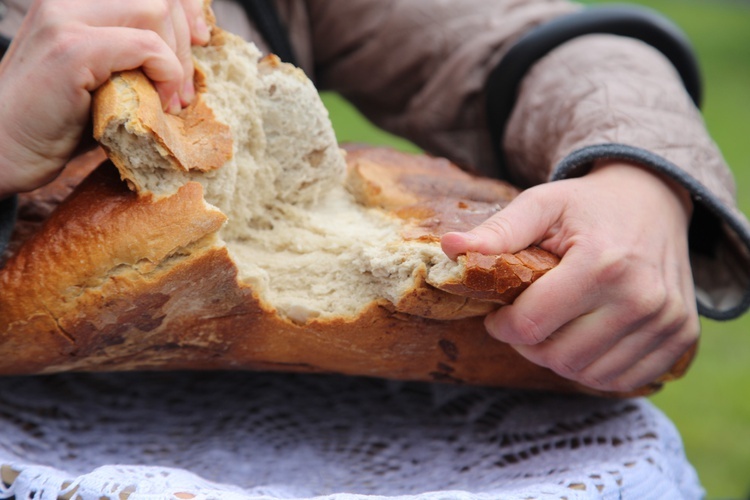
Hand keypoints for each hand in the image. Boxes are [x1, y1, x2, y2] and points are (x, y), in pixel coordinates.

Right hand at [0, 0, 210, 197]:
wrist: (1, 152)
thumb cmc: (55, 124)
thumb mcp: (103, 80)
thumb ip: (134, 59)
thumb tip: (188, 58)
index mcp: (75, 3)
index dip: (184, 7)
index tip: (200, 40)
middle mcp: (67, 0)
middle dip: (185, 42)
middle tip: (185, 91)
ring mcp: (65, 19)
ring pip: (154, 11)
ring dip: (177, 60)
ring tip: (173, 101)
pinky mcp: (70, 50)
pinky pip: (146, 46)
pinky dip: (167, 73)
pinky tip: (163, 103)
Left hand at [441, 161, 698, 392]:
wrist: (652, 199)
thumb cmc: (587, 205)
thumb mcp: (540, 205)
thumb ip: (497, 231)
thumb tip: (449, 248)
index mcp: (601, 265)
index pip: (531, 326)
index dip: (502, 326)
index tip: (498, 313)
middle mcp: (641, 299)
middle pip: (559, 357)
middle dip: (529, 345)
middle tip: (525, 320)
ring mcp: (666, 322)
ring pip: (590, 375)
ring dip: (559, 358)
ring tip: (554, 327)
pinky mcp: (681, 337)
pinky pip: (623, 380)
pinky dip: (594, 369)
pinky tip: (583, 340)